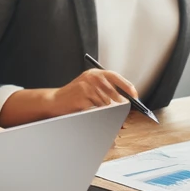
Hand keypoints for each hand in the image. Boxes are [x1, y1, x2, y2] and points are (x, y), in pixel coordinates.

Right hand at [8, 69, 139, 125]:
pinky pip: (98, 109)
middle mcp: (91, 77)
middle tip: (121, 116)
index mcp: (95, 74)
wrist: (55, 101)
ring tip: (105, 116)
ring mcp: (86, 86)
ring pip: (107, 104)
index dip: (127, 87)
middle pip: (114, 94)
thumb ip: (106, 92)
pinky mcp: (82, 97)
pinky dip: (99, 115)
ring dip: (108, 113)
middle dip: (118, 107)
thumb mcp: (90, 88)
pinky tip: (94, 114)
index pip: (116, 77)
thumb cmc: (75, 97)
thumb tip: (126, 102)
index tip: (135, 96)